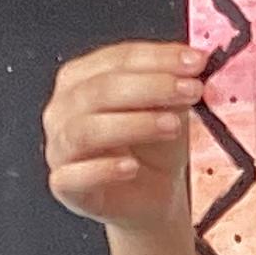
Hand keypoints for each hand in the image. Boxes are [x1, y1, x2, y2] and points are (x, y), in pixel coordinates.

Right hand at [44, 40, 205, 236]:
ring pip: (86, 130)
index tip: (195, 62)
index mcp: (81, 79)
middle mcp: (63, 109)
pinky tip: (131, 168)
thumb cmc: (152, 147)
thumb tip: (190, 67)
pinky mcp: (65, 186)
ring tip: (172, 125)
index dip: (157, 58)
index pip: (115, 59)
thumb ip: (172, 87)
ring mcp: (60, 147)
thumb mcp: (168, 109)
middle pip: (99, 90)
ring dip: (133, 124)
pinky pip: (74, 176)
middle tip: (190, 90)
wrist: (153, 195)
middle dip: (150, 87)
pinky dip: (103, 170)